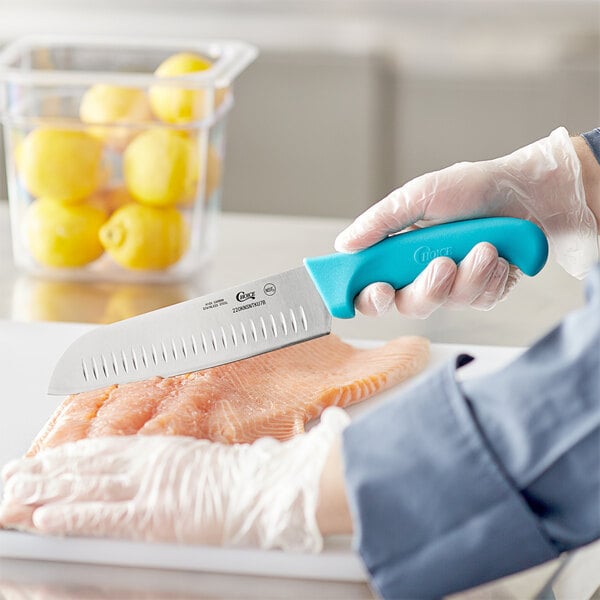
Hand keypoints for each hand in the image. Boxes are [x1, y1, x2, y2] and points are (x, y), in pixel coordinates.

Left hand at [0, 407, 349, 550]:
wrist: (268, 488)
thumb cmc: (245, 480)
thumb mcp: (202, 466)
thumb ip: (173, 470)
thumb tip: (155, 474)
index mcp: (160, 453)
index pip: (102, 452)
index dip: (67, 457)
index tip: (43, 459)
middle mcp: (147, 464)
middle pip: (84, 467)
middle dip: (43, 473)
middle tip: (11, 477)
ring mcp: (149, 488)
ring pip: (84, 487)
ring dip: (44, 493)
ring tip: (12, 496)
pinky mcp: (153, 516)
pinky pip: (102, 516)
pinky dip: (70, 516)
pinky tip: (43, 517)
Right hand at [335, 127, 598, 317]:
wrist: (525, 190)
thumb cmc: (470, 188)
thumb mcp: (418, 196)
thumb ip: (380, 222)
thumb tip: (344, 245)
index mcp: (398, 253)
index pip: (371, 287)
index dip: (369, 298)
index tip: (380, 291)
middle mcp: (421, 273)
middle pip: (409, 305)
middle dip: (427, 289)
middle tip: (443, 264)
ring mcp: (453, 285)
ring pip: (448, 304)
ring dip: (469, 276)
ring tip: (485, 246)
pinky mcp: (482, 292)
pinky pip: (480, 301)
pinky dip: (491, 277)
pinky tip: (499, 255)